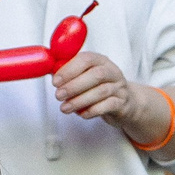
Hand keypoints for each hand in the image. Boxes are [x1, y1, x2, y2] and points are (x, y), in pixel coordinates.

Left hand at [52, 52, 171, 147]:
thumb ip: (68, 73)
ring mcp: (119, 88)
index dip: (70, 69)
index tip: (56, 81)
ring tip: (65, 108)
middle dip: (74, 86)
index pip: (86, 59)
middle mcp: (112, 72)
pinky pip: (108, 106)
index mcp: (100, 61)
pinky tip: (81, 114)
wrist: (125, 103)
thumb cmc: (99, 87)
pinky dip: (93, 110)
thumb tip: (48, 71)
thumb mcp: (85, 76)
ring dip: (80, 101)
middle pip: (95, 75)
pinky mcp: (122, 103)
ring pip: (101, 92)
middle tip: (58, 96)